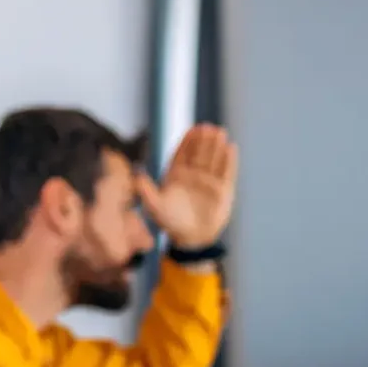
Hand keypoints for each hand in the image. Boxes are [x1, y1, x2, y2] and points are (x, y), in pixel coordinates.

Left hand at [136, 124, 237, 249]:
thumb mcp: (154, 206)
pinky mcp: (223, 189)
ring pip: (213, 159)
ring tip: (220, 132)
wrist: (190, 238)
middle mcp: (193, 175)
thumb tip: (136, 175)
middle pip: (199, 152)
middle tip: (208, 127)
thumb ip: (146, 190)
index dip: (188, 141)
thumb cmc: (170, 222)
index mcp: (176, 175)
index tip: (193, 129)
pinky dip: (229, 160)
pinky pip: (227, 172)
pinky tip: (231, 148)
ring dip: (216, 146)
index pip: (183, 153)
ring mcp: (208, 181)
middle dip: (203, 140)